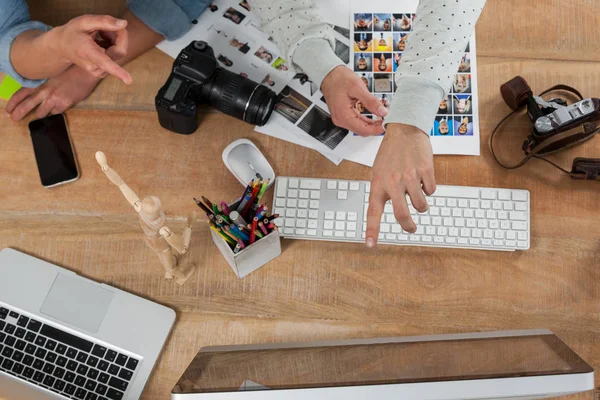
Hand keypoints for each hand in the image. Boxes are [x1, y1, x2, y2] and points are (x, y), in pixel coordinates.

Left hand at [6, 65, 100, 120]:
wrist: (85, 72)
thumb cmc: (69, 72)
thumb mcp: (51, 75)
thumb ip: (41, 84)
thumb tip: (35, 95)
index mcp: (39, 83)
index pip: (19, 95)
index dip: (12, 104)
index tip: (9, 110)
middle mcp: (44, 91)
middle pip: (26, 106)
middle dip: (18, 114)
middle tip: (15, 119)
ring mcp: (53, 98)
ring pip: (41, 113)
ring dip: (40, 114)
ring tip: (39, 116)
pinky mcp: (64, 104)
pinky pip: (55, 113)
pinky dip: (55, 111)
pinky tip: (58, 107)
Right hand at [50, 15, 130, 82]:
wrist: (62, 46)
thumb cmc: (73, 32)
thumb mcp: (85, 21)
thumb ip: (104, 21)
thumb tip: (124, 24)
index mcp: (87, 53)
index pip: (104, 62)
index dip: (118, 71)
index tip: (129, 80)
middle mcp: (94, 66)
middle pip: (119, 50)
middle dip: (117, 35)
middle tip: (103, 27)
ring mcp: (99, 72)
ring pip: (119, 53)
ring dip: (114, 40)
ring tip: (98, 35)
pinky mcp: (103, 72)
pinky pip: (117, 57)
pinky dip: (113, 47)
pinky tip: (101, 43)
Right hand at [321, 66, 386, 135]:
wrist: (328, 74)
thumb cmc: (339, 79)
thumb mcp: (358, 87)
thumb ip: (371, 101)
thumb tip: (382, 111)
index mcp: (343, 115)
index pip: (363, 130)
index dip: (376, 129)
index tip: (386, 125)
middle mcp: (341, 119)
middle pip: (361, 130)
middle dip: (375, 128)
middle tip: (386, 121)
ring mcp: (341, 118)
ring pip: (359, 127)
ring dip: (371, 125)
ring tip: (382, 118)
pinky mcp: (342, 115)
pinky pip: (356, 122)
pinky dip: (365, 121)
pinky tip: (373, 117)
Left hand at [366, 124, 435, 247]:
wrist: (405, 131)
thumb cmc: (390, 154)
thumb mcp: (379, 172)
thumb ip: (383, 191)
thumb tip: (396, 212)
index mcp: (378, 184)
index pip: (373, 212)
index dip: (372, 230)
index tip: (370, 245)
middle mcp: (393, 182)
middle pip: (402, 215)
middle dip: (408, 226)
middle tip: (411, 229)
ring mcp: (409, 177)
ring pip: (420, 205)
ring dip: (421, 204)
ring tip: (417, 193)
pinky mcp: (425, 171)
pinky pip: (431, 191)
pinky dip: (429, 188)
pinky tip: (422, 176)